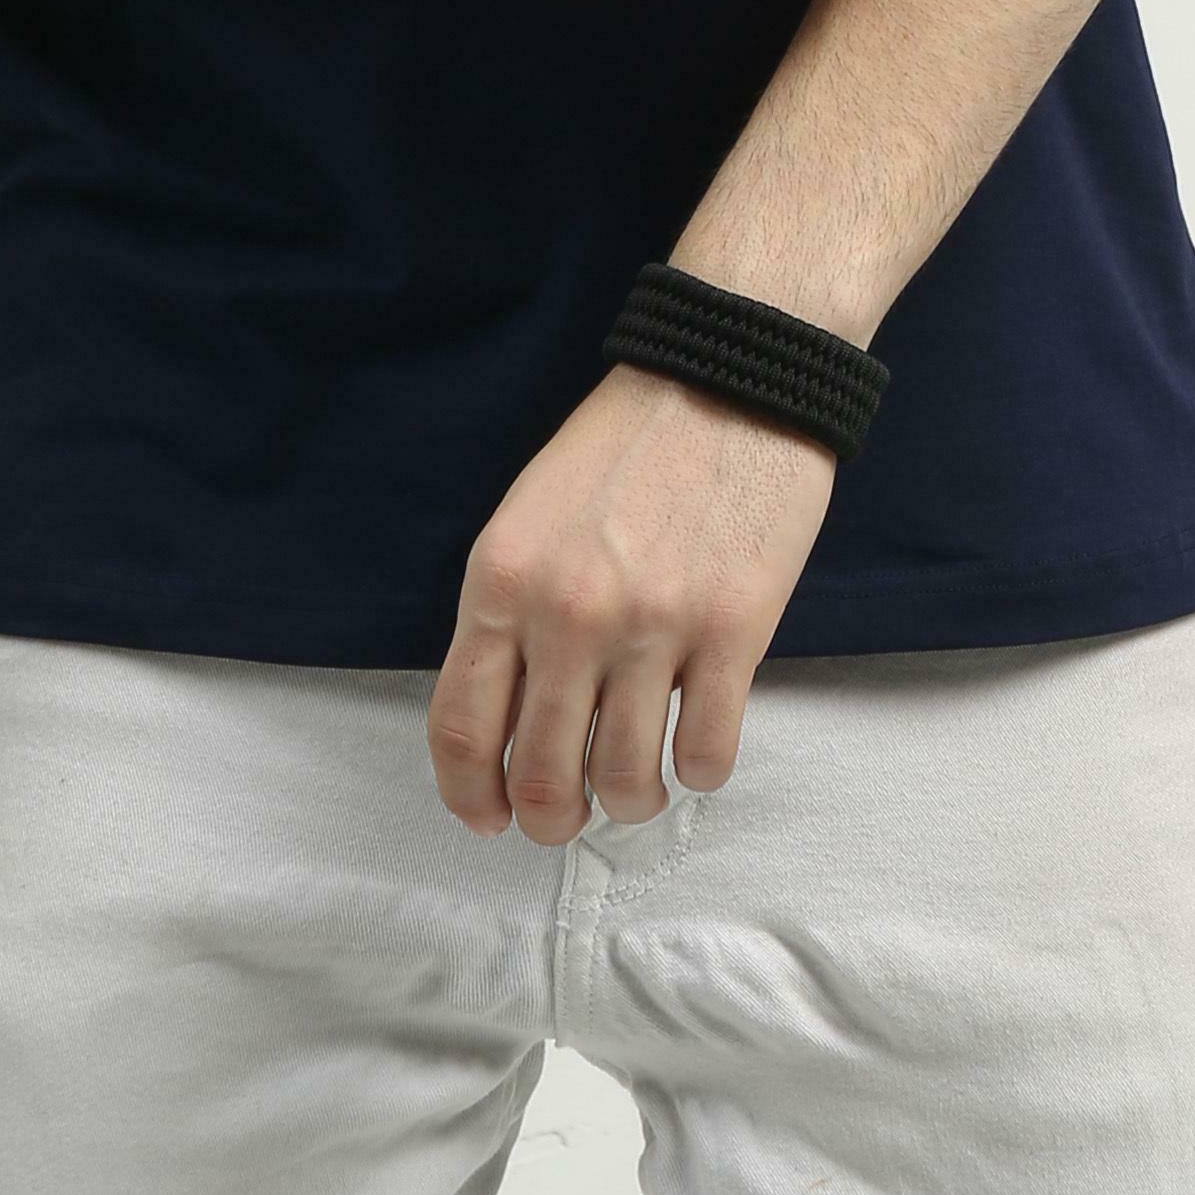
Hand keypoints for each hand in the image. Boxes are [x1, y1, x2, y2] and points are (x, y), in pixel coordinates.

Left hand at [427, 364, 834, 836]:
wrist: (733, 376)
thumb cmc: (630, 443)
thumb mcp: (532, 513)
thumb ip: (511, 610)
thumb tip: (509, 716)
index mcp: (503, 578)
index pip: (460, 727)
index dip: (469, 794)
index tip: (489, 816)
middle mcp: (567, 612)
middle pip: (540, 775)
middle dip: (550, 818)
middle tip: (569, 815)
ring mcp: (653, 626)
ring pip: (624, 782)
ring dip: (629, 802)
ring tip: (639, 785)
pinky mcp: (734, 632)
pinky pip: (707, 754)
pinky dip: (699, 772)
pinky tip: (697, 749)